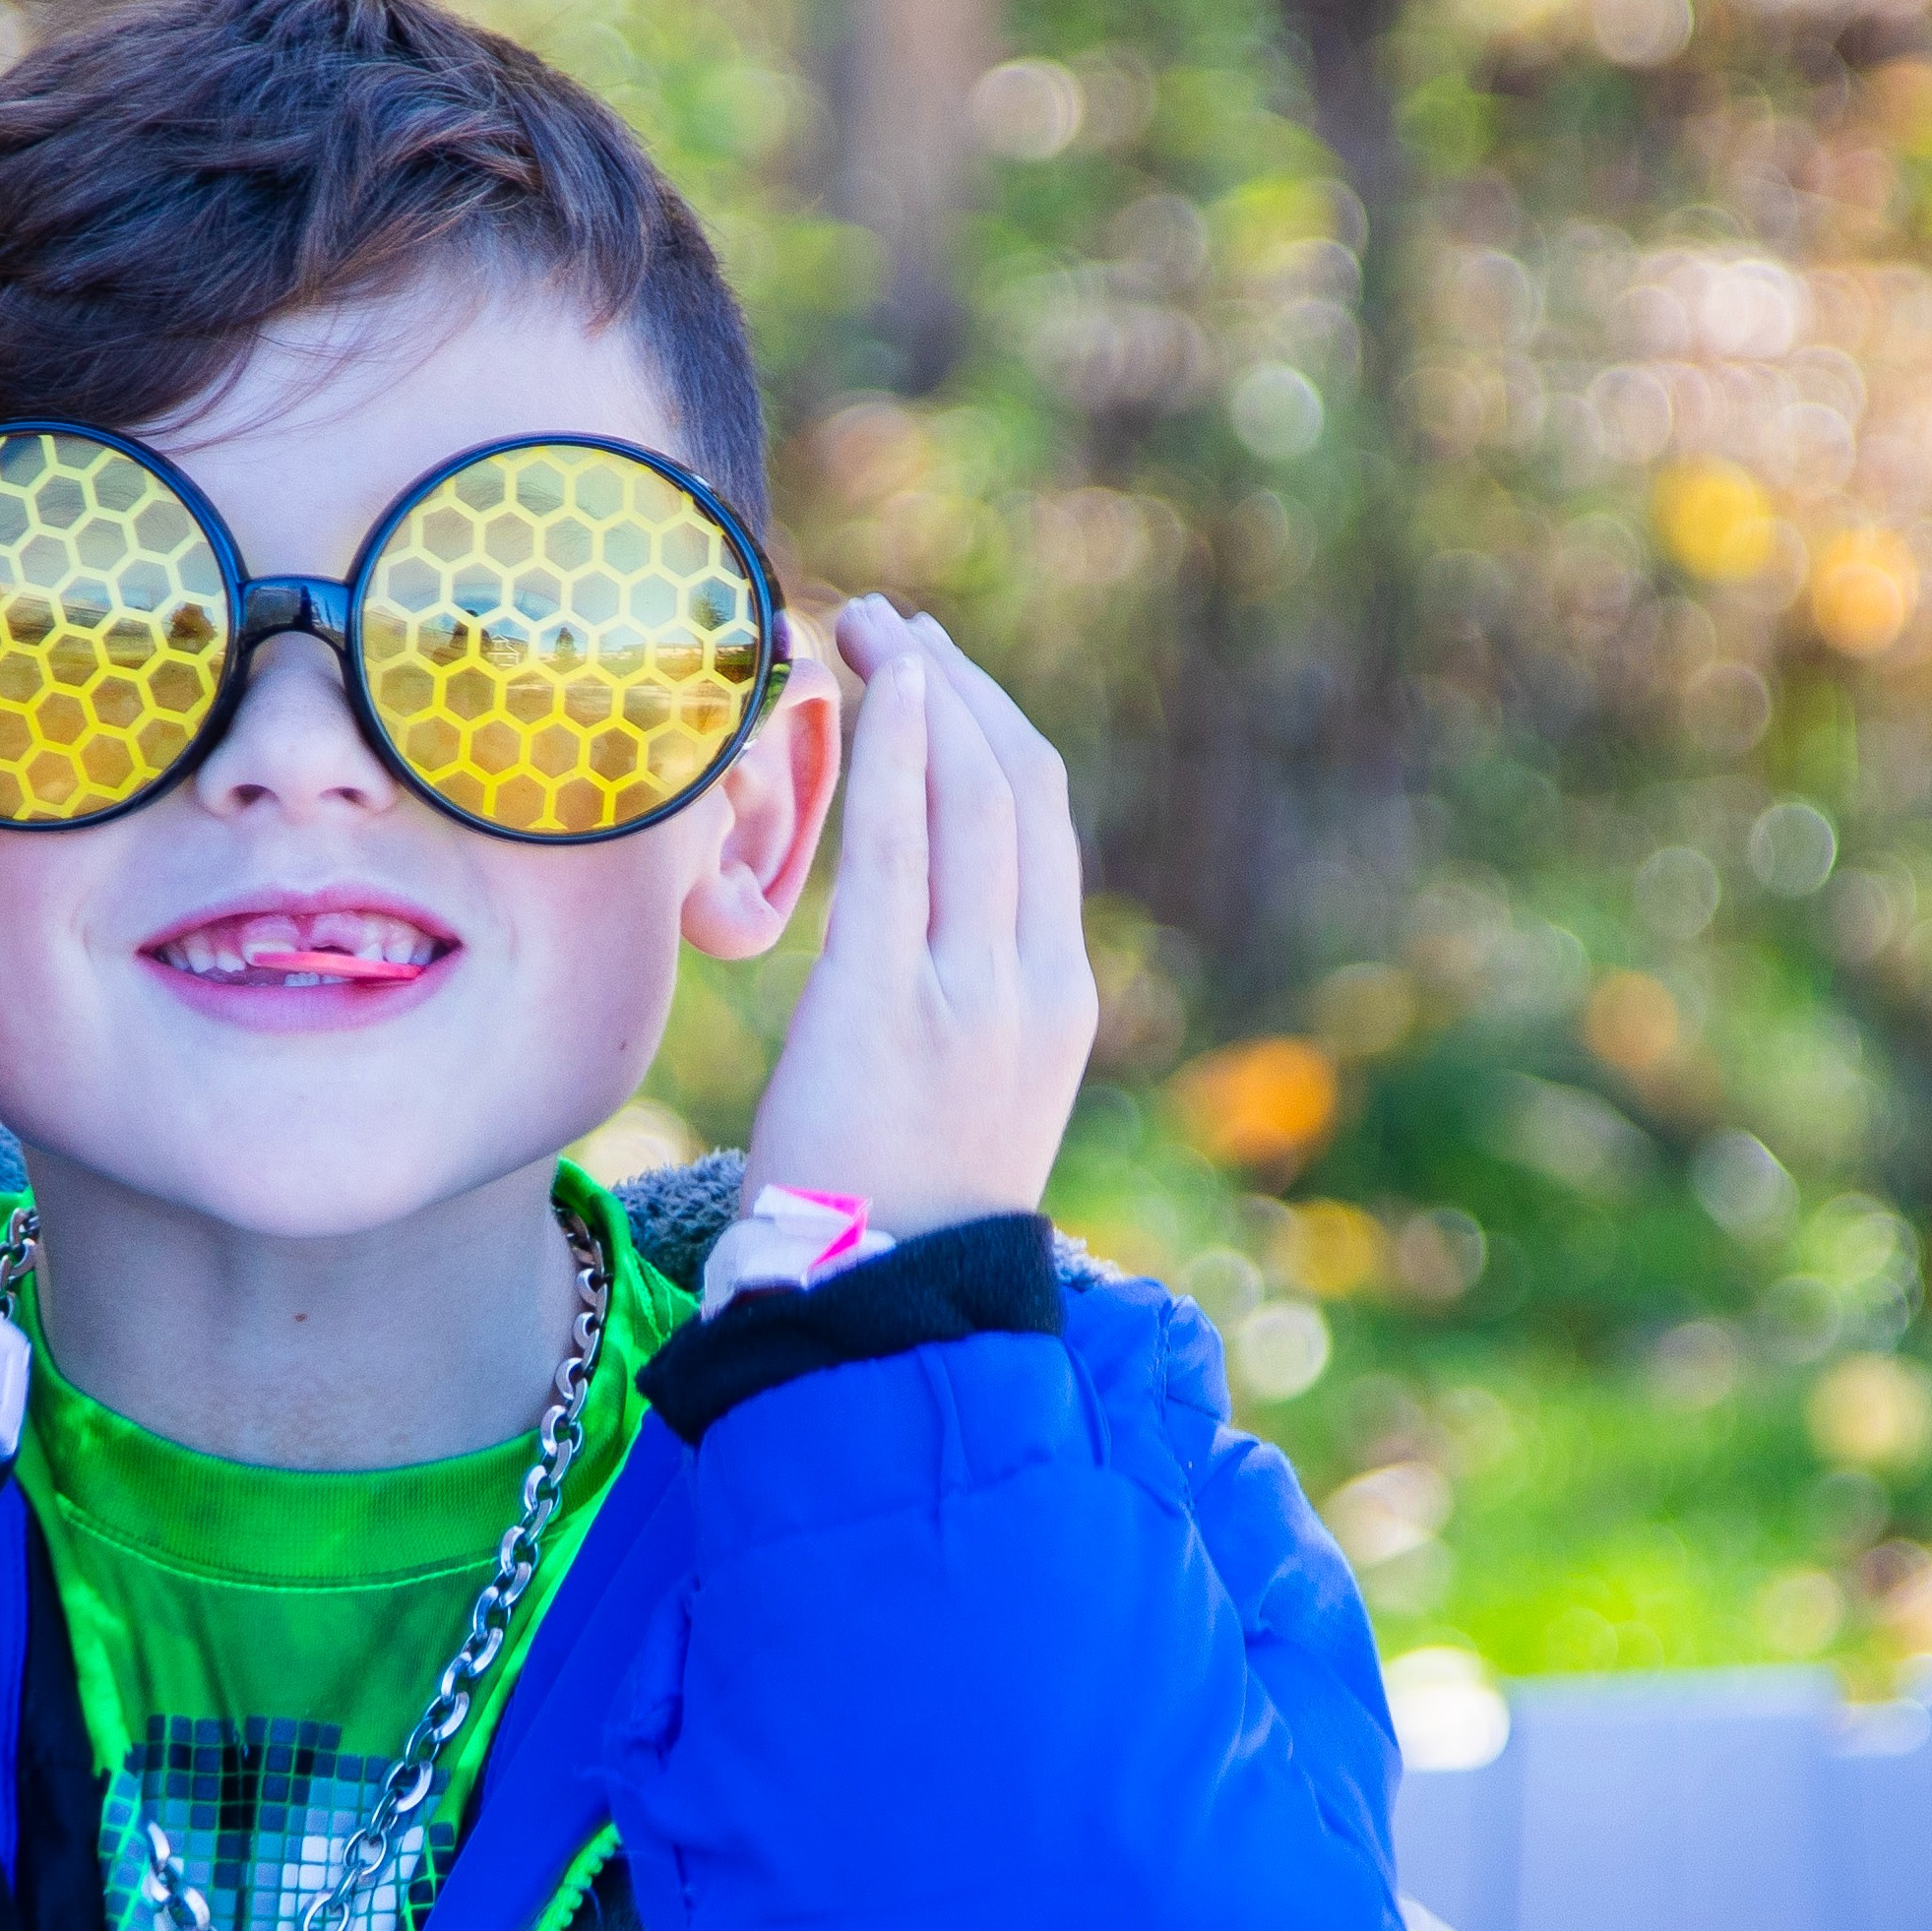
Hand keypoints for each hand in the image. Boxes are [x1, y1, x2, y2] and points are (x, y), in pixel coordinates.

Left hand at [740, 599, 1097, 1241]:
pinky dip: (896, 752)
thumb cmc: (892, 1216)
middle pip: (1021, 790)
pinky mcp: (887, 1002)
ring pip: (975, 797)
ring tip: (872, 628)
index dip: (996, 732)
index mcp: (1059, 1002)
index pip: (1043, 831)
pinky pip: (899, 847)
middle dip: (962, 688)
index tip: (941, 675)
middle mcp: (1031, 982)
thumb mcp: (959, 1102)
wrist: (881, 1307)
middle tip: (898, 623)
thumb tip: (915, 948)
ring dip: (926, 694)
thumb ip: (956, 1011)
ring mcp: (969, 991)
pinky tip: (873, 687)